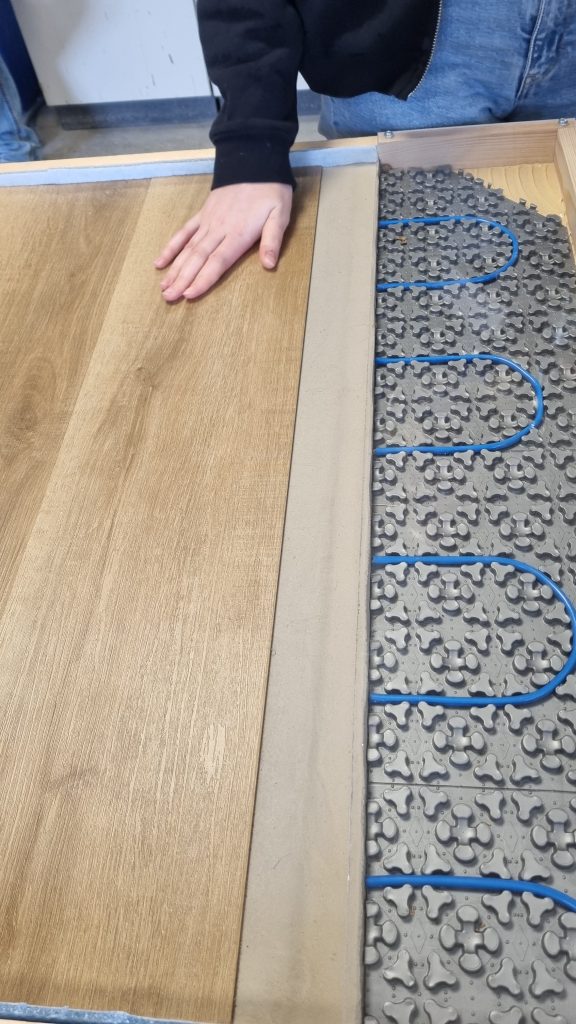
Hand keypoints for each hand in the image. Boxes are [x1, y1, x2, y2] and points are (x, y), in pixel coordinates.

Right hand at [155, 182, 292, 300]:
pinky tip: (160, 261)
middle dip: (182, 280)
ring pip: (188, 248)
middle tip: (169, 298)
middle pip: (197, 259)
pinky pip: (184, 232)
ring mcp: (207, 222)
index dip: (203, 279)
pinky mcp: (203, 214)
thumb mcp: (279, 215)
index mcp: (237, 234)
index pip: (217, 262)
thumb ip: (272, 240)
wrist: (253, 160)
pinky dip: (171, 247)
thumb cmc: (270, 191)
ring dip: (175, 269)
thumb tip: (269, 265)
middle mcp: (218, 230)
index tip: (189, 295)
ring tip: (163, 287)